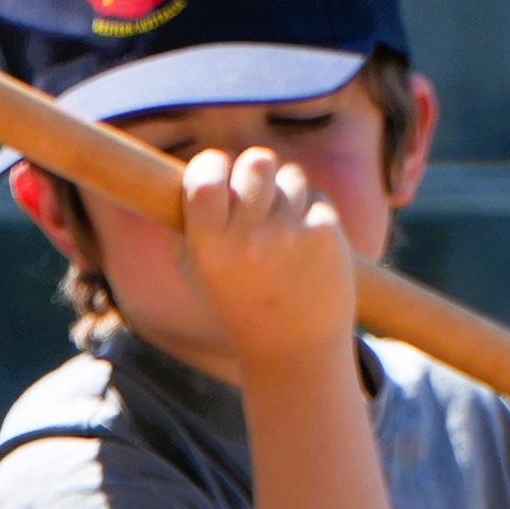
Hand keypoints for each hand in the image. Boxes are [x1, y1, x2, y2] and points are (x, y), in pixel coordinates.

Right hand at [174, 148, 357, 371]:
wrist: (295, 349)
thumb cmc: (237, 304)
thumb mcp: (196, 272)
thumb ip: (185, 225)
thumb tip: (189, 177)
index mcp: (209, 247)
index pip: (204, 179)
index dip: (211, 164)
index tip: (218, 173)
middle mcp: (248, 240)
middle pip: (257, 160)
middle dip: (258, 170)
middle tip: (258, 194)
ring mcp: (289, 236)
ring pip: (291, 177)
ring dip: (287, 195)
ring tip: (283, 234)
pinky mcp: (324, 234)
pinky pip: (317, 197)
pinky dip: (313, 214)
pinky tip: (307, 248)